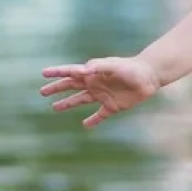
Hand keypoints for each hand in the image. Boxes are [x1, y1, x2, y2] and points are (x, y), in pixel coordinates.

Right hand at [39, 57, 161, 128]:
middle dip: (56, 88)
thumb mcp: (113, 65)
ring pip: (81, 100)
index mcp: (92, 73)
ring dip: (68, 104)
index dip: (57, 72)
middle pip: (71, 86)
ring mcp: (102, 96)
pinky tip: (85, 125)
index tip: (43, 73)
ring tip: (55, 107)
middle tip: (42, 92)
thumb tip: (81, 71)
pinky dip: (92, 121)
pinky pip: (100, 115)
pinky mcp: (112, 106)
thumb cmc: (130, 68)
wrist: (149, 77)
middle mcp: (94, 84)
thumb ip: (97, 67)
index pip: (70, 72)